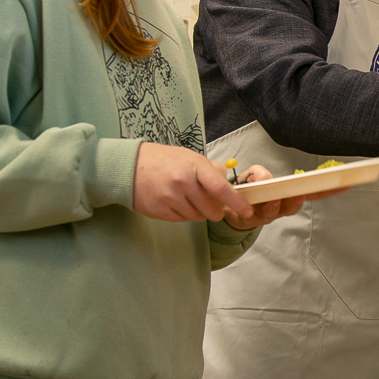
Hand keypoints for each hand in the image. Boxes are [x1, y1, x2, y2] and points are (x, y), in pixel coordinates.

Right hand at [133, 142, 259, 222]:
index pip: (221, 188)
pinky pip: (182, 220)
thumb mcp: (191, 157)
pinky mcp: (159, 211)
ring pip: (198, 217)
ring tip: (189, 198)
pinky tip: (177, 202)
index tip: (248, 211)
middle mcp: (182, 183)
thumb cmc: (165, 160)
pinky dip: (185, 214)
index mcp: (194, 167)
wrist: (130, 166)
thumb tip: (229, 185)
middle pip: (211, 209)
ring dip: (199, 212)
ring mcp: (170, 198)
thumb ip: (212, 170)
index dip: (237, 202)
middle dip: (216, 210)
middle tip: (211, 203)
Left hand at [223, 166, 350, 229]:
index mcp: (289, 192)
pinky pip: (266, 214)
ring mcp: (272, 213)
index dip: (331, 186)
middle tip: (334, 184)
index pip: (313, 189)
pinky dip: (270, 206)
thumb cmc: (246, 191)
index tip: (348, 181)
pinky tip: (273, 200)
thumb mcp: (252, 175)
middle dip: (322, 192)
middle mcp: (285, 204)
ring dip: (293, 201)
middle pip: (307, 198)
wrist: (225, 209)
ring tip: (296, 194)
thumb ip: (258, 173)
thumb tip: (266, 179)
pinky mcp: (256, 220)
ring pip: (287, 208)